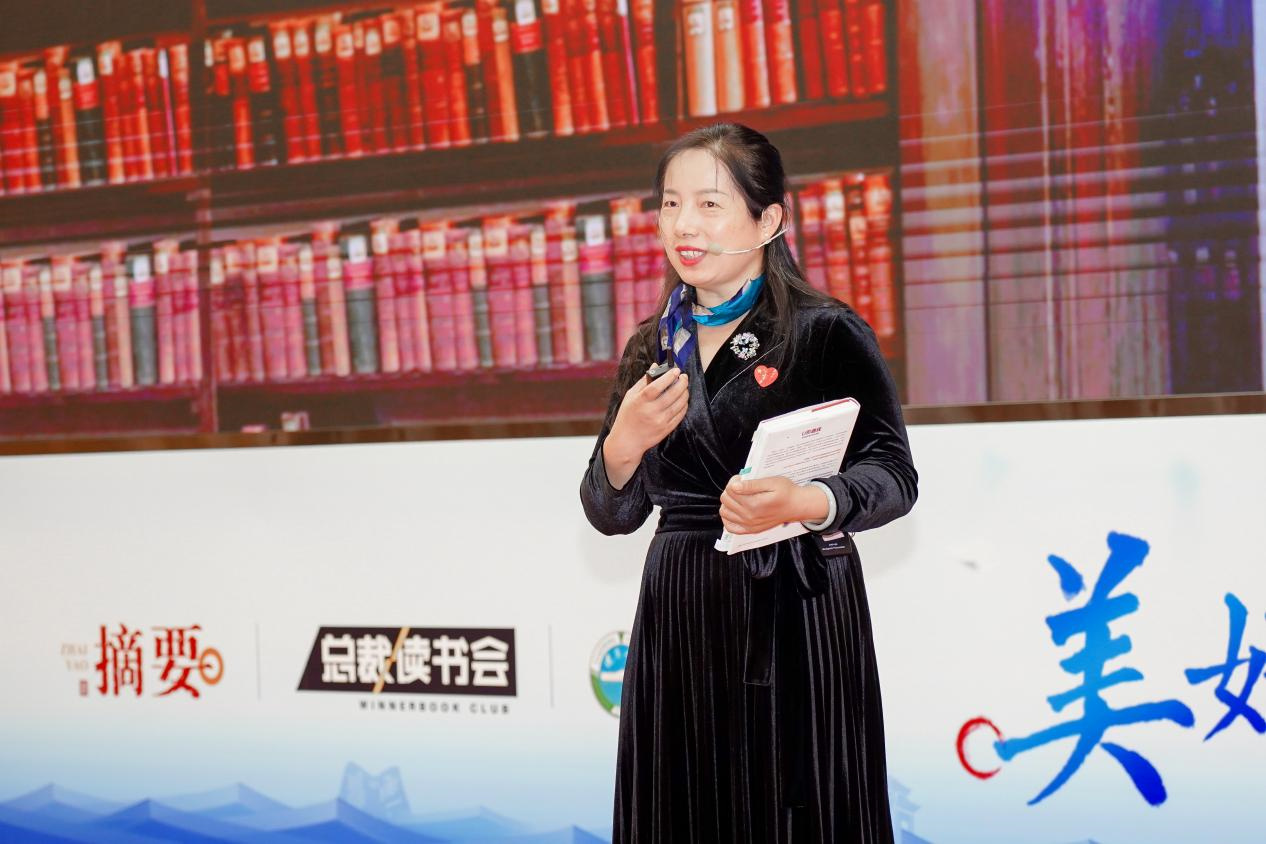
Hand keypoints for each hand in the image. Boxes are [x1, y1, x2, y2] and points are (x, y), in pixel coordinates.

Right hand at [602, 367, 689, 488]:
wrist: (627, 441)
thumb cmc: (627, 416)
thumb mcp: (630, 397)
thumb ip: (643, 381)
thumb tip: (655, 366)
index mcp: (640, 401)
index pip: (657, 386)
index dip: (669, 377)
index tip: (676, 370)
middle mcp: (651, 411)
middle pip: (672, 394)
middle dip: (682, 383)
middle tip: (684, 377)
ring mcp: (660, 421)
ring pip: (679, 404)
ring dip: (685, 393)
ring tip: (684, 387)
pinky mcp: (666, 429)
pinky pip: (680, 415)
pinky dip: (684, 405)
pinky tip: (682, 400)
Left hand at [719, 476, 830, 534]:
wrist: (796, 506)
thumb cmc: (786, 493)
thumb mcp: (771, 482)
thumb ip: (752, 484)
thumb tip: (734, 486)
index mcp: (754, 504)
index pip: (730, 489)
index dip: (735, 480)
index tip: (743, 478)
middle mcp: (749, 517)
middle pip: (725, 500)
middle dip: (730, 490)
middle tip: (742, 486)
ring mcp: (749, 525)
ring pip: (724, 512)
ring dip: (728, 503)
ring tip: (739, 497)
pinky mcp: (750, 530)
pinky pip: (730, 527)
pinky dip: (729, 518)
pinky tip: (735, 510)